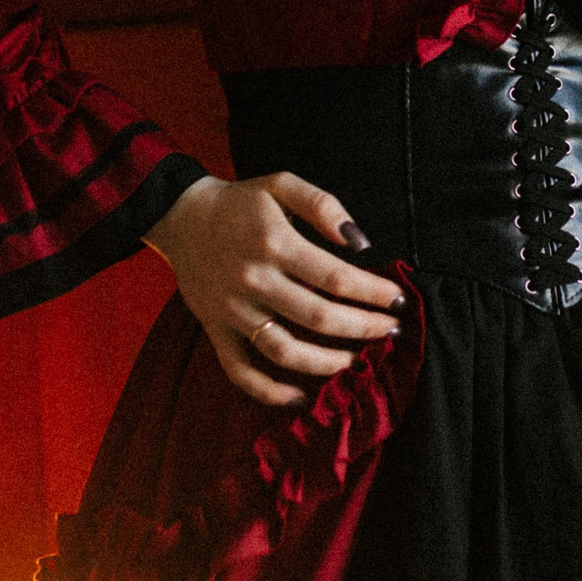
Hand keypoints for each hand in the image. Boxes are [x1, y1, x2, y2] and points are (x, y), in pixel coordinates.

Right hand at [143, 173, 407, 407]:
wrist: (182, 216)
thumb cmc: (240, 202)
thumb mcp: (281, 184)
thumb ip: (323, 205)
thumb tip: (360, 242)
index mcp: (275, 243)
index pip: (337, 278)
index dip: (374, 293)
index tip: (400, 300)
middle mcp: (254, 281)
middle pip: (320, 318)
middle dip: (364, 328)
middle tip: (392, 330)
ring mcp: (233, 311)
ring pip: (286, 351)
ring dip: (327, 362)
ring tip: (357, 360)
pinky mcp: (216, 331)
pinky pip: (241, 371)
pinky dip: (270, 391)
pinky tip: (301, 396)